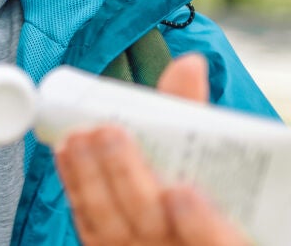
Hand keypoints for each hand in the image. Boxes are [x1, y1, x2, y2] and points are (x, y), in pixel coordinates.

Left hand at [54, 53, 247, 244]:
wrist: (169, 228)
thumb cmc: (197, 191)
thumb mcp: (208, 157)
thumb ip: (194, 114)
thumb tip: (189, 62)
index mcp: (223, 239)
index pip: (216, 242)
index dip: (201, 224)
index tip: (182, 192)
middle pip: (151, 223)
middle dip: (127, 177)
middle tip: (111, 133)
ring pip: (110, 225)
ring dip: (92, 178)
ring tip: (80, 136)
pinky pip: (87, 223)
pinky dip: (77, 186)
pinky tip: (68, 155)